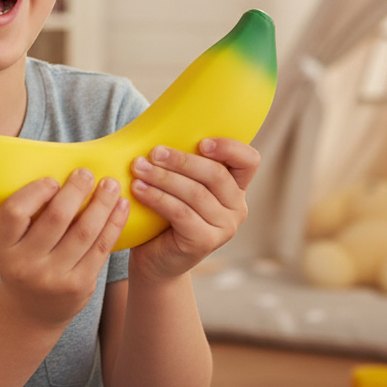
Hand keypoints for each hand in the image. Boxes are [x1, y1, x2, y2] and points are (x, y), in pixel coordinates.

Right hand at [0, 169, 129, 329]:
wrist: (31, 311)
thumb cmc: (23, 262)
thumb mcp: (11, 243)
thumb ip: (25, 215)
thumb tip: (58, 169)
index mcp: (2, 248)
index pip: (14, 212)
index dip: (35, 192)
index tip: (52, 180)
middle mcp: (25, 265)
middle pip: (55, 218)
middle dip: (76, 190)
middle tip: (87, 173)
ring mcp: (53, 278)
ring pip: (84, 231)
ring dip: (101, 203)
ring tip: (110, 184)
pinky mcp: (79, 285)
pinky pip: (101, 247)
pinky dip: (114, 223)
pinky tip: (120, 206)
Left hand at [128, 137, 259, 281]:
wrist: (155, 259)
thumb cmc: (164, 214)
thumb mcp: (178, 184)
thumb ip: (182, 163)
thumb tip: (157, 127)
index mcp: (236, 187)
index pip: (249, 161)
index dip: (229, 148)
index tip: (201, 142)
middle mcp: (237, 207)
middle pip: (215, 174)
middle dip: (181, 160)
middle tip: (152, 152)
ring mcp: (224, 227)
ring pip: (195, 193)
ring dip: (163, 177)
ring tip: (137, 168)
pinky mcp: (205, 242)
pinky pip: (181, 213)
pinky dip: (157, 198)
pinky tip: (138, 189)